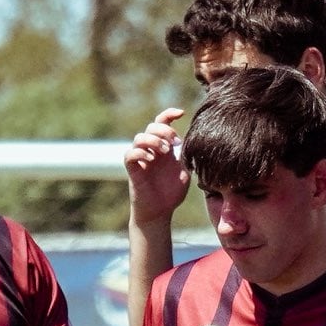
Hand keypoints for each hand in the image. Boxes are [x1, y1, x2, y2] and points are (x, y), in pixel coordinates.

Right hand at [126, 108, 189, 224]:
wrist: (160, 212)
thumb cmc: (172, 192)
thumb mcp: (185, 170)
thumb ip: (187, 155)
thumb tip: (196, 139)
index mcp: (163, 147)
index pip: (162, 123)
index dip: (169, 114)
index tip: (181, 113)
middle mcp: (150, 150)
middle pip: (151, 126)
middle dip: (163, 129)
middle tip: (174, 141)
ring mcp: (140, 159)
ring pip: (139, 138)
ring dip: (152, 140)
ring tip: (164, 150)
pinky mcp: (132, 170)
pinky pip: (130, 154)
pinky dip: (140, 153)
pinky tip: (151, 159)